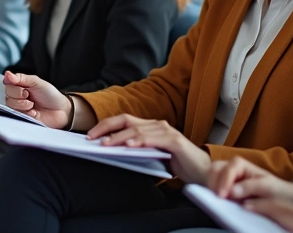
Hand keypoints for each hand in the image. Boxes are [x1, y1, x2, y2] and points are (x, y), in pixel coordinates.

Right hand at [2, 72, 72, 127]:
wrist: (61, 110)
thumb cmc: (50, 95)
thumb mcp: (36, 82)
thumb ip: (21, 78)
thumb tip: (7, 74)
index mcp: (20, 87)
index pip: (8, 85)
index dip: (14, 86)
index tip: (23, 87)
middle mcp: (17, 98)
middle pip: (7, 96)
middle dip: (18, 95)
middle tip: (29, 95)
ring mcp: (20, 109)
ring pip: (11, 106)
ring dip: (22, 104)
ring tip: (32, 104)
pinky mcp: (23, 119)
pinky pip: (17, 116)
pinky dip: (26, 113)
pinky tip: (33, 112)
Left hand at [88, 114, 210, 182]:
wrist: (202, 173)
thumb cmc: (178, 166)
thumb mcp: (153, 156)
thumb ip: (138, 151)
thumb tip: (113, 151)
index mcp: (151, 127)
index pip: (124, 121)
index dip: (106, 126)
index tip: (90, 136)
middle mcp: (158, 125)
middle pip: (126, 121)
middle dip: (106, 128)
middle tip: (91, 138)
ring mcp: (166, 131)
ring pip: (137, 130)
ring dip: (119, 137)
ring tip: (105, 144)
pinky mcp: (174, 141)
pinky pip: (153, 139)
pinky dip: (140, 141)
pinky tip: (129, 145)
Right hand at [208, 157, 292, 207]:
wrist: (281, 196)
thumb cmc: (275, 189)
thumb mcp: (266, 187)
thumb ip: (249, 187)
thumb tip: (231, 192)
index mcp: (240, 164)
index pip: (226, 170)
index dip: (223, 183)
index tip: (222, 197)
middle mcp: (231, 167)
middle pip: (214, 170)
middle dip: (214, 183)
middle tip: (219, 199)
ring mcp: (226, 176)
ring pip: (210, 176)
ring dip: (212, 188)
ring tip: (220, 201)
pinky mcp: (223, 185)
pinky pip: (212, 185)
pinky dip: (212, 192)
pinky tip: (219, 201)